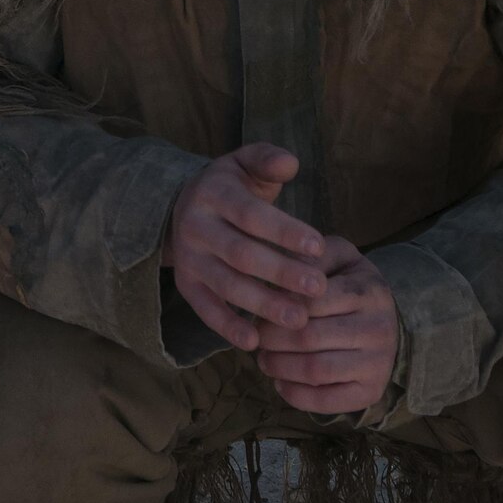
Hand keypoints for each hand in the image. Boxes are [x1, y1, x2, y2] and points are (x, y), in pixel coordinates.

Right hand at [168, 143, 327, 350]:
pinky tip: (254, 342)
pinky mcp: (186, 284)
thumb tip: (290, 163)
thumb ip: (268, 160)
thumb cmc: (232, 187)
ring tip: (298, 319)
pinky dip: (227, 327)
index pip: (250, 215)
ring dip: (262, 304)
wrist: (183, 205)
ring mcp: (189, 258)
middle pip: (240, 254)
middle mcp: (195, 226)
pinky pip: (205, 309)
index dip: (284, 231)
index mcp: (213, 193)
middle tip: (319, 288)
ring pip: (226, 285)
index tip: (319, 247)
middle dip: (281, 273)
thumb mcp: (246, 163)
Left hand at [255, 237, 399, 414]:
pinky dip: (295, 395)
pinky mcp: (371, 392)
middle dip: (270, 340)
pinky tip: (281, 383)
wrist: (390, 320)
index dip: (276, 307)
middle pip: (307, 338)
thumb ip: (312, 256)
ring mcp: (378, 363)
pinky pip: (327, 402)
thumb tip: (284, 267)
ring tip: (264, 360)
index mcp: (367, 290)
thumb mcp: (339, 258)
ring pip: (314, 371)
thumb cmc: (350, 285)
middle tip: (256, 338)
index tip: (258, 308)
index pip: (310, 301)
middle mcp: (378, 328)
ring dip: (278, 368)